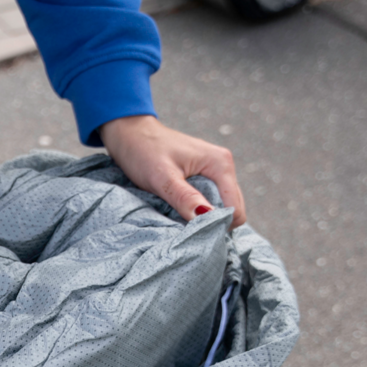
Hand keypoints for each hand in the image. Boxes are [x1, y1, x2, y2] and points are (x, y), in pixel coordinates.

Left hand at [98, 114, 246, 227]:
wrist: (131, 134)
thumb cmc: (144, 151)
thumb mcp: (162, 177)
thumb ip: (185, 198)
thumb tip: (207, 218)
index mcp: (220, 164)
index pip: (235, 209)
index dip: (218, 225)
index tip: (192, 232)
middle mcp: (223, 167)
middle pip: (232, 209)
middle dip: (212, 223)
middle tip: (183, 228)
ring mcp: (215, 172)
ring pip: (220, 207)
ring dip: (203, 218)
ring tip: (179, 218)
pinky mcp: (204, 177)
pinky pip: (209, 201)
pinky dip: (197, 211)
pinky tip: (179, 211)